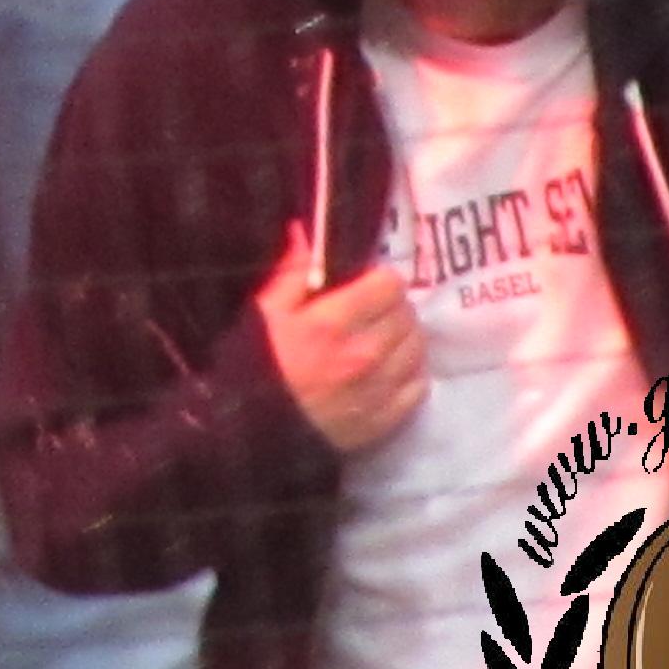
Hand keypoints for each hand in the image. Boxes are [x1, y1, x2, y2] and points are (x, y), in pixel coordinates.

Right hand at [257, 225, 427, 453]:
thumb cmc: (253, 367)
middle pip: (407, 314)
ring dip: (403, 337)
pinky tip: (388, 370)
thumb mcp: (262, 313)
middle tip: (370, 312)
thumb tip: (306, 233)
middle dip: (391, 306)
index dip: (378, 279)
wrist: (249, 436)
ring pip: (417, 347)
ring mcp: (379, 390)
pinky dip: (410, 372)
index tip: (363, 284)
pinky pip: (419, 386)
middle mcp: (364, 354)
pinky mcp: (385, 419)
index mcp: (332, 323)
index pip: (388, 285)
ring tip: (380, 339)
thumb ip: (291, 273)